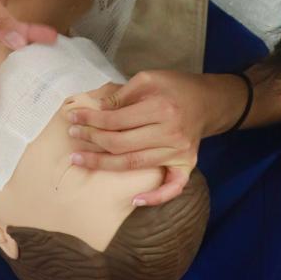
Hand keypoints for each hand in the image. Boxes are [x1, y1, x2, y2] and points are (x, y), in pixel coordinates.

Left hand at [66, 69, 230, 205]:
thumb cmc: (175, 87)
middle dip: (92, 140)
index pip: (117, 120)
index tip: (74, 117)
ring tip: (80, 160)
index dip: (92, 119)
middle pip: (122, 144)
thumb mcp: (148, 78)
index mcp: (161, 108)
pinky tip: (135, 201)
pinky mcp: (187, 165)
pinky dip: (155, 197)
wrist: (208, 101)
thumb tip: (97, 109)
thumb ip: (123, 94)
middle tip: (72, 136)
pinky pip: (172, 188)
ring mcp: (180, 153)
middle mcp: (171, 134)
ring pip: (135, 164)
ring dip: (104, 164)